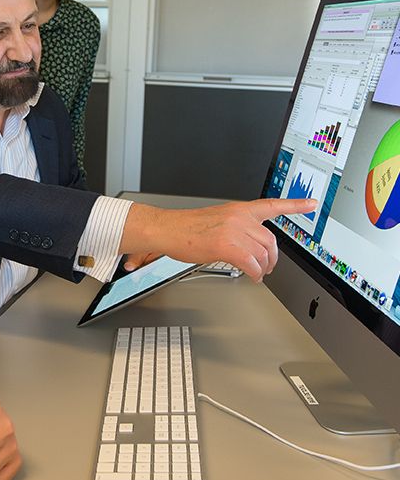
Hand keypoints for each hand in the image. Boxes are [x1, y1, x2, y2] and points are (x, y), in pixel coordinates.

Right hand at [121, 197, 316, 282]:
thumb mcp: (217, 220)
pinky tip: (252, 276)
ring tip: (257, 273)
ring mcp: (233, 231)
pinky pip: (251, 263)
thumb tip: (250, 245)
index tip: (312, 203)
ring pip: (262, 254)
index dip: (295, 205)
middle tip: (268, 267)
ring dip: (263, 268)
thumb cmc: (187, 228)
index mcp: (238, 210)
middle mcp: (239, 218)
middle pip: (270, 240)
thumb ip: (236, 228)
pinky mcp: (225, 246)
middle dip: (272, 258)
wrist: (168, 229)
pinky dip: (255, 273)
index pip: (272, 205)